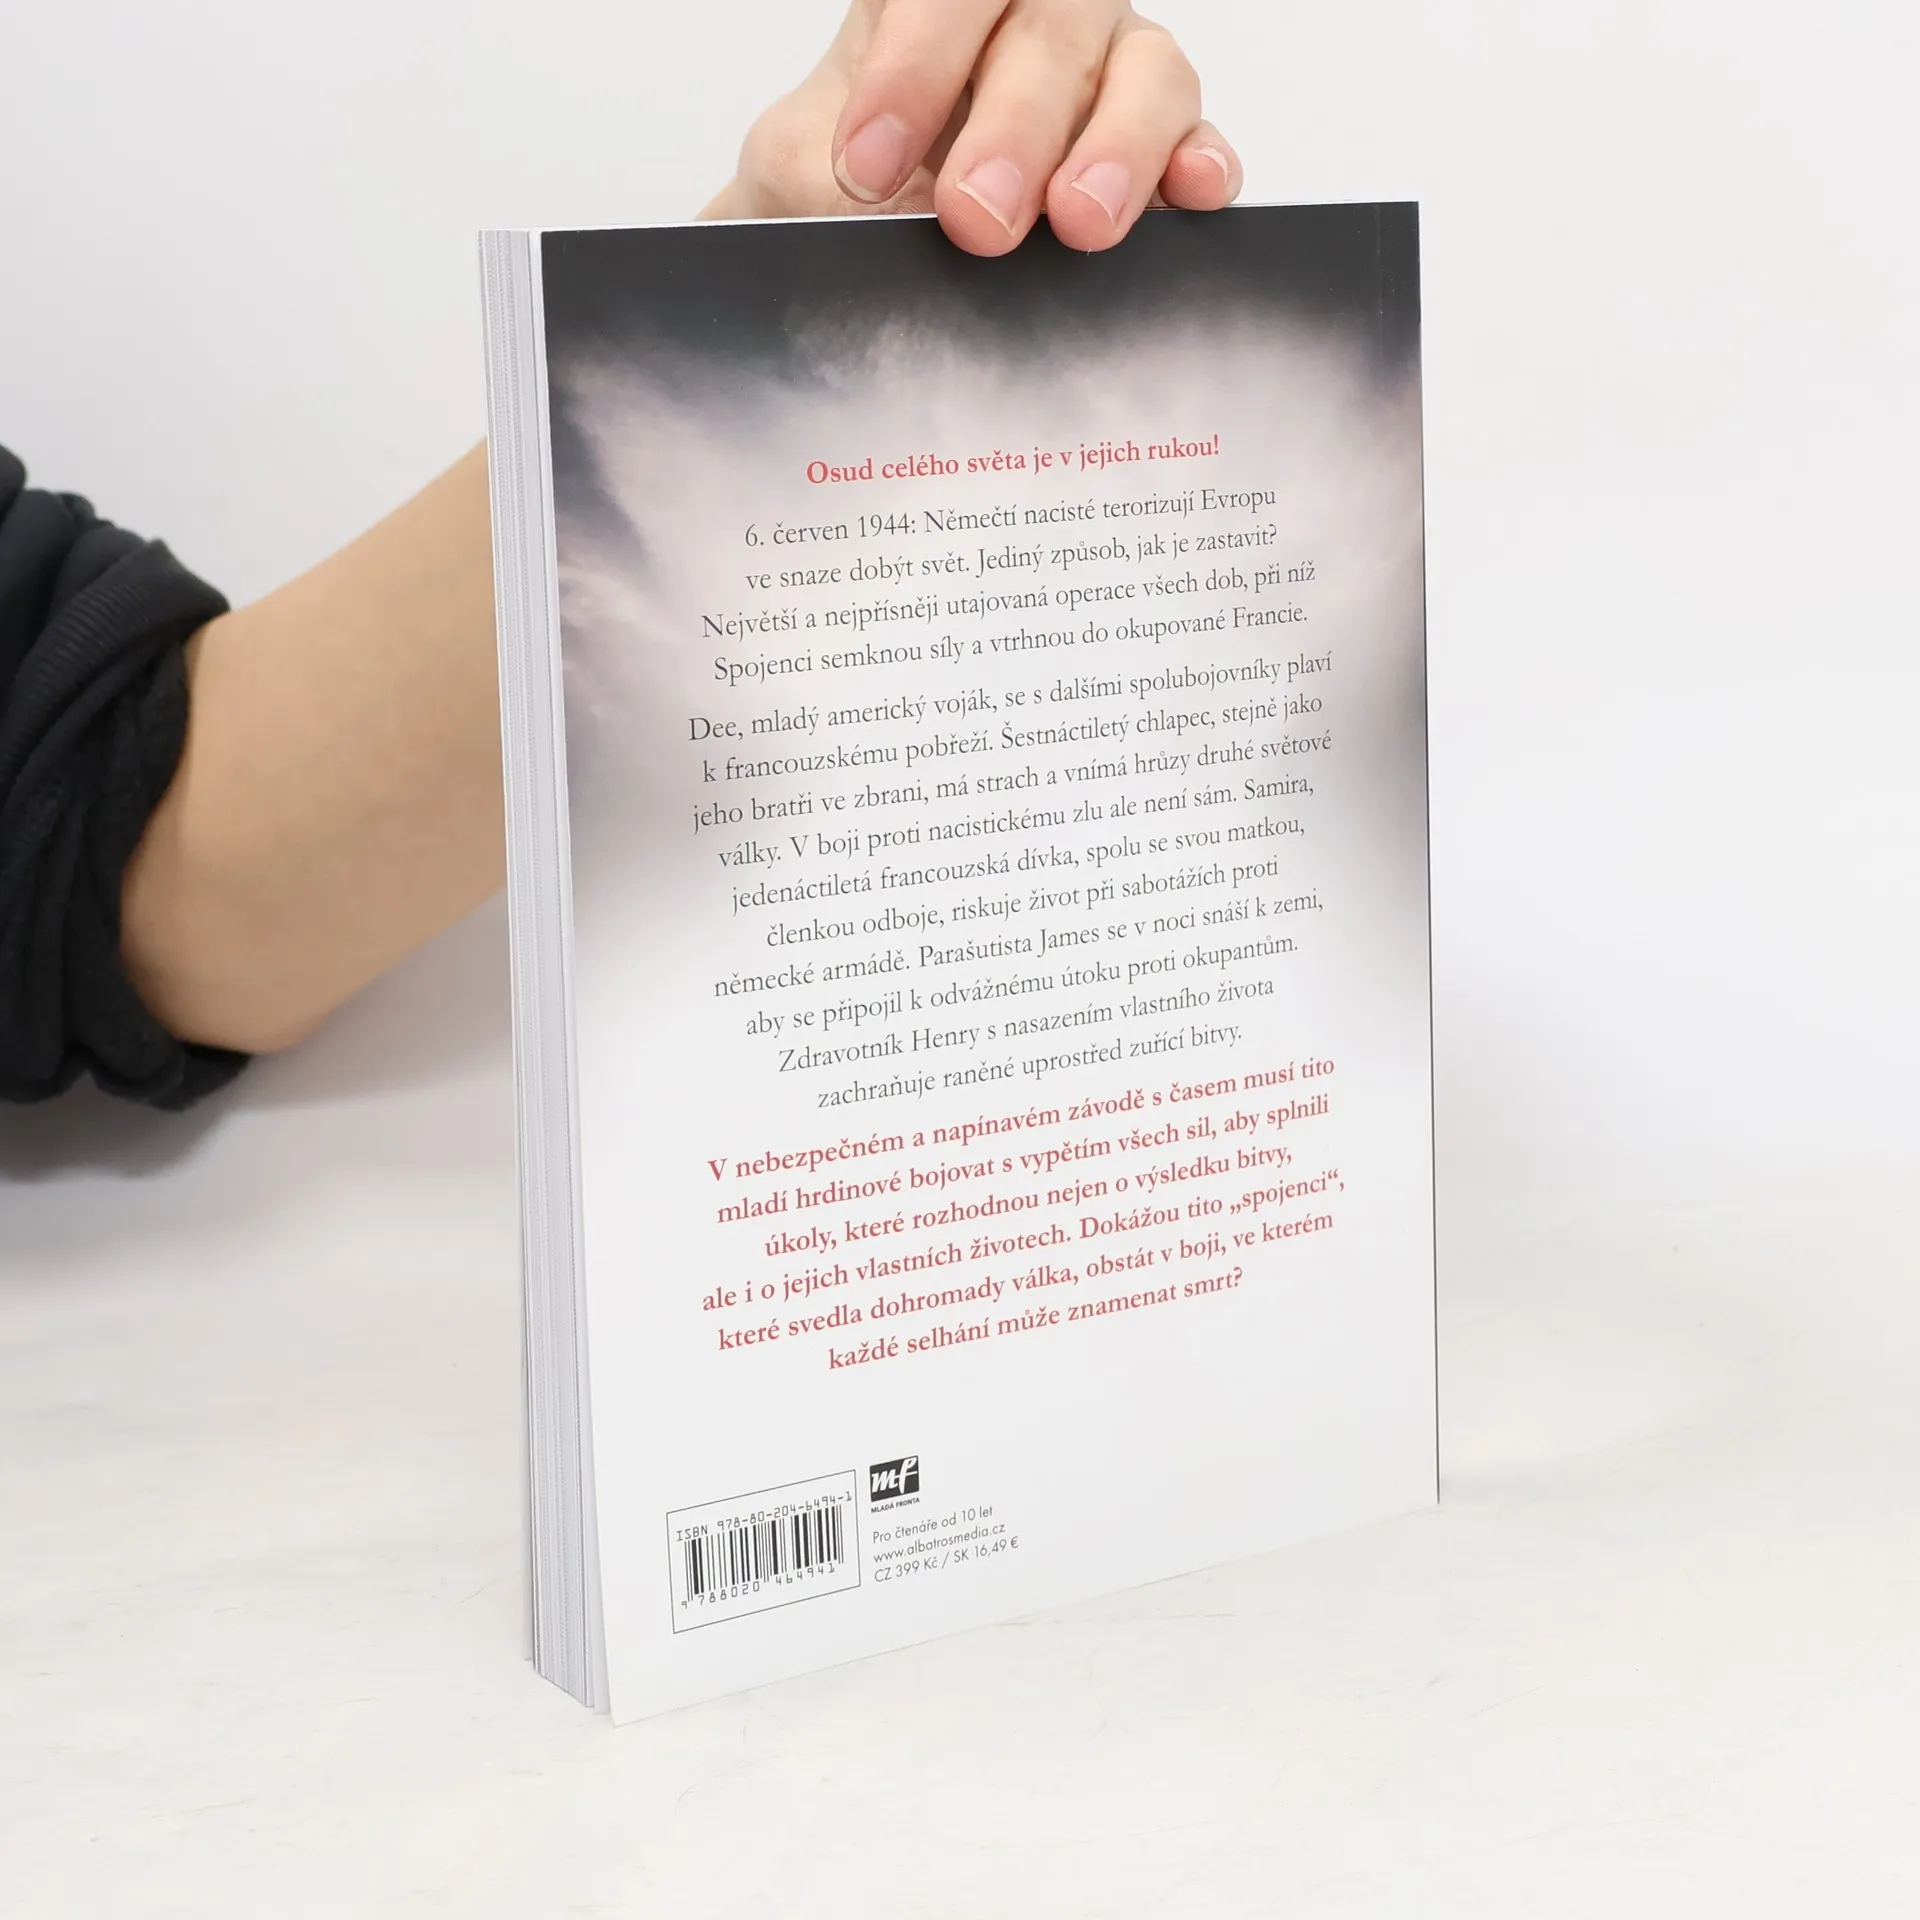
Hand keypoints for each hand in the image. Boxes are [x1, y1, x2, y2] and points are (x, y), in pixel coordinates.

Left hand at [701, 0, 1241, 254]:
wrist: (862, 257)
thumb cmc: (837, 195)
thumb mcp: (795, 170)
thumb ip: (812, 169)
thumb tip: (865, 214)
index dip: (915, 63)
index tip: (866, 167)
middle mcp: (1033, 16)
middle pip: (1056, 19)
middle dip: (1015, 122)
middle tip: (976, 218)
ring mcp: (1109, 78)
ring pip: (1148, 67)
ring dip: (1117, 145)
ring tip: (1080, 222)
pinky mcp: (1162, 155)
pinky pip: (1200, 140)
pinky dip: (1200, 162)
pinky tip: (1189, 192)